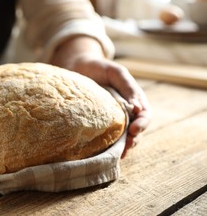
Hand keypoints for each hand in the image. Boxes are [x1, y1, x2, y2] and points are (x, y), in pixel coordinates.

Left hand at [50, 37, 151, 156]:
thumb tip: (138, 108)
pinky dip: (106, 146)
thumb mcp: (116, 73)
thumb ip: (128, 87)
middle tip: (127, 146)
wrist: (76, 66)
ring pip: (122, 137)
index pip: (144, 115)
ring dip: (123, 147)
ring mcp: (112, 119)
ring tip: (118, 153)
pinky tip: (103, 153)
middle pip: (136, 131)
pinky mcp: (97, 124)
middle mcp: (125, 112)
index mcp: (134, 100)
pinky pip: (105, 137)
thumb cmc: (99, 68)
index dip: (142, 124)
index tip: (133, 129)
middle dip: (134, 140)